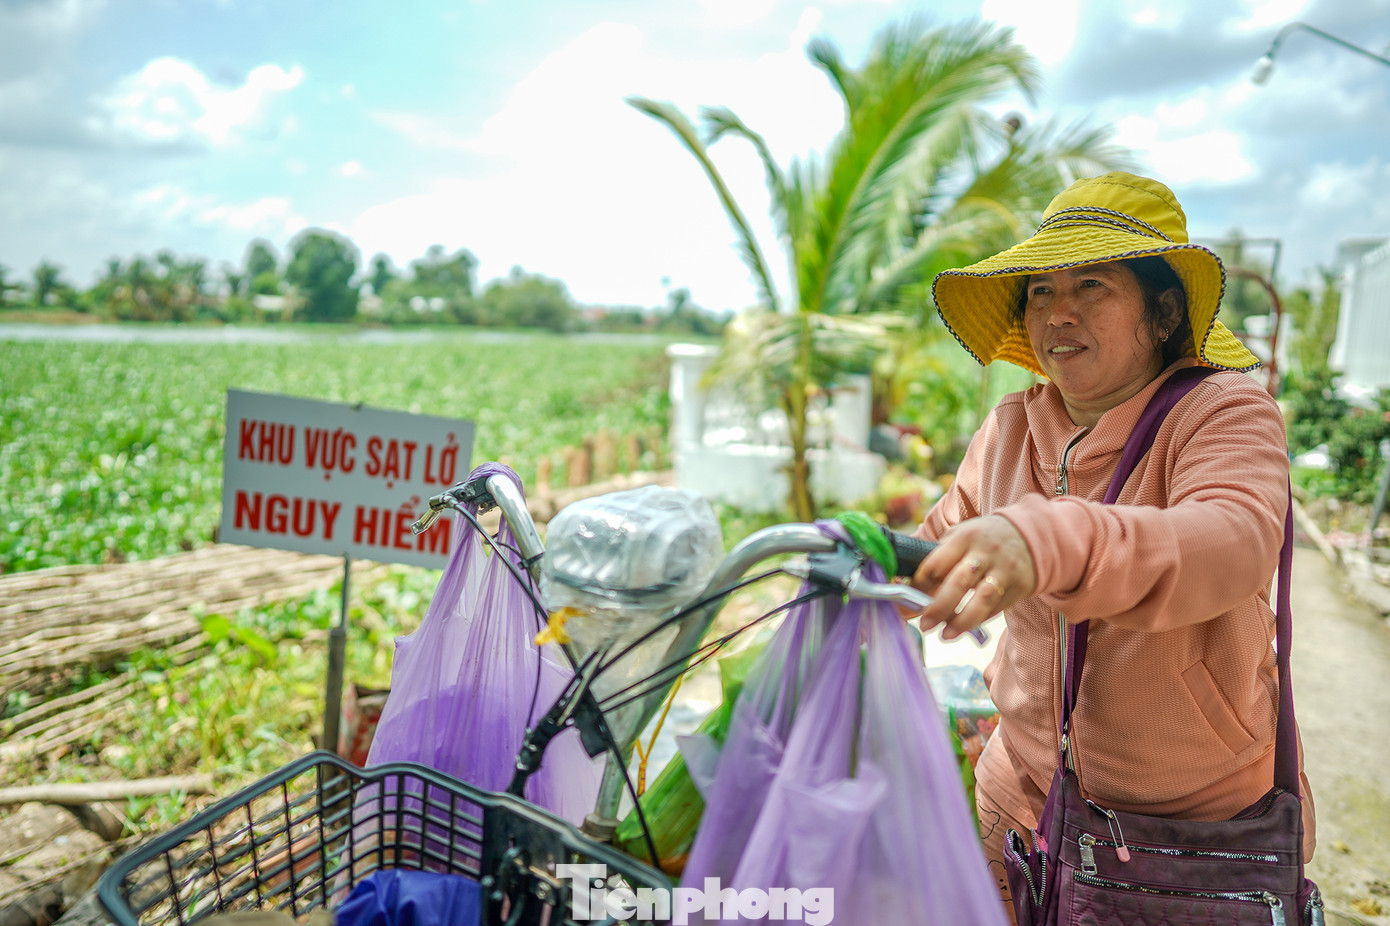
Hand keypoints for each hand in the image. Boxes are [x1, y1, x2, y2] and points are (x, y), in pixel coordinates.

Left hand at [908, 515, 1036, 639]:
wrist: (1028, 536)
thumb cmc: (981, 540)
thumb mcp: (959, 538)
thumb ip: (936, 560)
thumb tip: (905, 588)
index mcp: (963, 538)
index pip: (936, 564)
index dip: (919, 586)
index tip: (906, 602)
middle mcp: (985, 553)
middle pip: (959, 582)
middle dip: (938, 607)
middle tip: (924, 624)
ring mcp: (1004, 570)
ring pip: (982, 599)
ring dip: (962, 620)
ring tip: (945, 635)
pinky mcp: (1019, 586)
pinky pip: (996, 608)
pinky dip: (978, 620)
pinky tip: (963, 628)